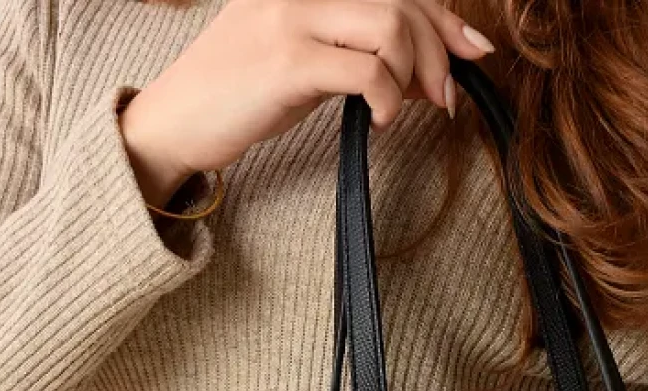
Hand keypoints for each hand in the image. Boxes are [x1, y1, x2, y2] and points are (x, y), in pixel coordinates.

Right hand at [119, 0, 496, 206]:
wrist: (175, 121)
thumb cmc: (242, 93)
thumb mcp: (305, 57)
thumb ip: (357, 48)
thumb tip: (428, 66)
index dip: (442, 15)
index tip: (472, 51)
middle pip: (401, 1)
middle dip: (438, 50)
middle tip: (444, 97)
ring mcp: (292, 17)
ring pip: (390, 27)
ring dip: (417, 74)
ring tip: (410, 108)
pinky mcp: (287, 61)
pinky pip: (367, 71)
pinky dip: (388, 99)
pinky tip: (381, 120)